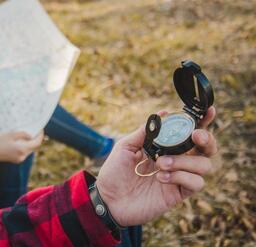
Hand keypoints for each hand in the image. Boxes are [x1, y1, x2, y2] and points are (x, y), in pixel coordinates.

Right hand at [0, 131, 43, 163]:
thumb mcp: (11, 134)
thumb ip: (23, 134)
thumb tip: (31, 135)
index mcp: (22, 149)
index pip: (37, 143)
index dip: (40, 136)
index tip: (40, 129)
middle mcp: (22, 156)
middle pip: (34, 147)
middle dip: (35, 139)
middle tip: (35, 130)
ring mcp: (19, 159)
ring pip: (29, 150)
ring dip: (30, 143)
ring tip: (28, 134)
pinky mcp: (15, 159)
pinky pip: (23, 152)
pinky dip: (24, 146)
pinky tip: (21, 140)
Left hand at [97, 106, 216, 225]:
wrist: (109, 199)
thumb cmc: (115, 172)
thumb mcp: (125, 147)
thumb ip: (144, 131)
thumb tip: (163, 112)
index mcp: (165, 147)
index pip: (190, 132)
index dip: (203, 122)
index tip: (209, 111)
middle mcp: (176, 160)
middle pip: (207, 148)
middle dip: (206, 139)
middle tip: (195, 136)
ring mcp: (179, 177)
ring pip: (204, 165)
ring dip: (185, 161)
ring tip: (161, 163)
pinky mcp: (178, 194)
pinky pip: (196, 183)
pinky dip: (181, 177)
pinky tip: (161, 178)